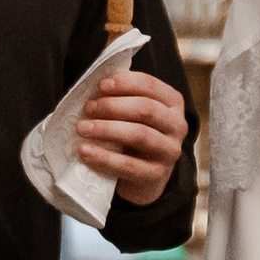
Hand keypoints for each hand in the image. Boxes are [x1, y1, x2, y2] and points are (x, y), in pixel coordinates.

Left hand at [75, 69, 190, 194]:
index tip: (101, 85)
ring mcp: (169, 152)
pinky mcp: (156, 175)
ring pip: (139, 135)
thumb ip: (122, 96)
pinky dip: (104, 157)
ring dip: (106, 129)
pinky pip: (129, 165)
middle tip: (88, 108)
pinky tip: (85, 151)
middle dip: (113, 106)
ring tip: (82, 128)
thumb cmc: (133, 134)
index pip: (150, 86)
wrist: (143, 176)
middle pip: (146, 109)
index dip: (125, 83)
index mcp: (172, 103)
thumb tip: (96, 84)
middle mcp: (177, 125)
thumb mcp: (133, 112)